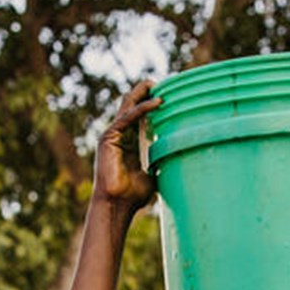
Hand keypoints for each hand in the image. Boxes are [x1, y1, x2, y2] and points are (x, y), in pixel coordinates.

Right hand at [93, 79, 159, 213]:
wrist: (117, 205)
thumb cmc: (132, 196)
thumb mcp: (152, 175)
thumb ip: (160, 164)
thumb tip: (179, 163)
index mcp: (128, 141)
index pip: (139, 115)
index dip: (151, 103)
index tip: (168, 94)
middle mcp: (119, 134)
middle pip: (131, 104)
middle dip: (145, 91)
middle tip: (163, 83)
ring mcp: (113, 134)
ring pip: (127, 105)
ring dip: (143, 94)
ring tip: (159, 85)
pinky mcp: (109, 137)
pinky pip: (128, 117)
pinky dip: (142, 108)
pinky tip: (157, 103)